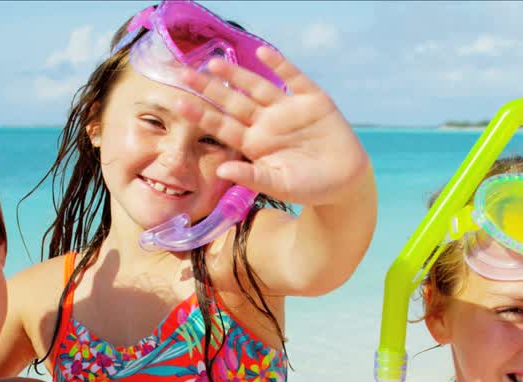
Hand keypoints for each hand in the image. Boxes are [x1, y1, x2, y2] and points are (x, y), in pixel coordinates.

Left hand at [176, 47, 368, 207]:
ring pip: (257, 87)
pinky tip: (263, 53)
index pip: (222, 125)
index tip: (177, 102)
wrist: (345, 180)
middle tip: (184, 73)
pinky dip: (280, 65)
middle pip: (233, 102)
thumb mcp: (278, 185)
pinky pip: (293, 78)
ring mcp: (288, 109)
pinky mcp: (312, 99)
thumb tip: (221, 171)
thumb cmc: (308, 186)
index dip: (201, 113)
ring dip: (237, 74)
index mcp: (254, 143)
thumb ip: (251, 176)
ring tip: (214, 62)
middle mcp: (266, 122)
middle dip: (209, 88)